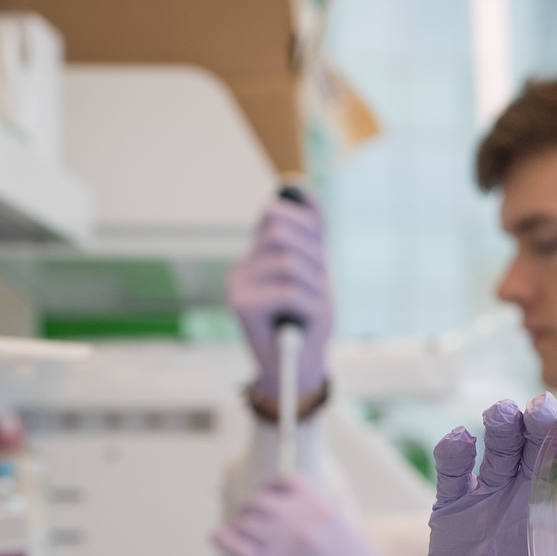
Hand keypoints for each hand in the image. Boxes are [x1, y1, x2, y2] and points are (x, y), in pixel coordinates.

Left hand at [213, 475, 421, 555]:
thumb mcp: (349, 538)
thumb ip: (321, 523)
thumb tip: (295, 518)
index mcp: (324, 509)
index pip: (285, 482)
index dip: (272, 490)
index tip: (269, 500)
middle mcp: (300, 521)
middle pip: (259, 502)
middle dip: (254, 512)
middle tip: (255, 528)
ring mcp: (282, 545)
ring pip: (244, 522)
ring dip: (243, 529)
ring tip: (248, 542)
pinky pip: (232, 544)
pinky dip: (223, 538)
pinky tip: (222, 538)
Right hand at [228, 195, 332, 398]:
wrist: (297, 371)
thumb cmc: (309, 323)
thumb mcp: (317, 273)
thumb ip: (310, 233)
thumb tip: (299, 184)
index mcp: (259, 253)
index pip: (280, 212)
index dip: (308, 226)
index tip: (318, 256)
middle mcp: (244, 265)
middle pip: (284, 232)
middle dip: (315, 260)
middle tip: (317, 292)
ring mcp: (238, 284)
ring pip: (290, 262)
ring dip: (315, 288)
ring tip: (310, 310)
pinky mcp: (240, 305)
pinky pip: (289, 291)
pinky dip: (309, 307)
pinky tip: (302, 321)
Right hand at [415, 393, 556, 555]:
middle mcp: (530, 498)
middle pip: (536, 443)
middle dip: (542, 420)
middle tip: (545, 410)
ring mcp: (489, 503)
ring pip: (495, 449)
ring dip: (500, 426)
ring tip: (505, 414)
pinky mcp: (451, 517)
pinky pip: (451, 477)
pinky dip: (451, 454)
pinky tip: (458, 439)